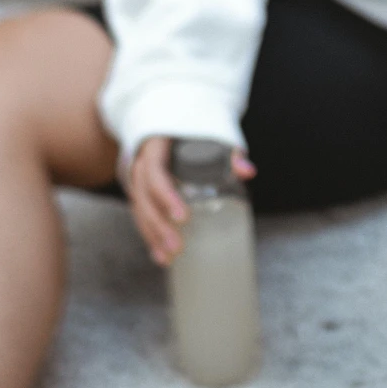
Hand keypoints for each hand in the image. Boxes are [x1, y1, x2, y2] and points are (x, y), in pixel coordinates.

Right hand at [127, 135, 257, 266]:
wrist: (174, 129)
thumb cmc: (196, 135)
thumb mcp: (213, 138)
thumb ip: (230, 154)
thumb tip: (248, 172)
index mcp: (154, 147)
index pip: (155, 173)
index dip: (166, 196)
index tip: (184, 217)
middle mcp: (141, 165)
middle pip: (144, 198)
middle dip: (159, 225)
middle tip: (177, 247)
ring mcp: (138, 181)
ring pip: (140, 211)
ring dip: (153, 237)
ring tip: (169, 258)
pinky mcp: (142, 195)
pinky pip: (141, 217)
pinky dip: (151, 238)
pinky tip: (162, 258)